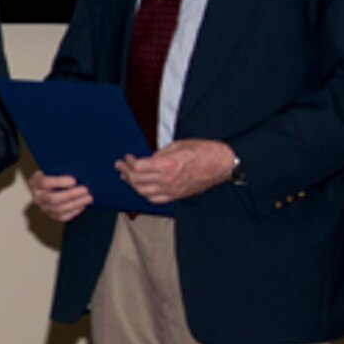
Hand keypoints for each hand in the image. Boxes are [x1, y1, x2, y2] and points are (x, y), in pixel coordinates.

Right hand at [27, 170, 92, 222]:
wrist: (51, 185)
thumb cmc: (55, 174)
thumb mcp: (53, 169)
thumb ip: (61, 169)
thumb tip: (78, 168)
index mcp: (35, 183)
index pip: (45, 183)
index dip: (59, 182)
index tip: (74, 180)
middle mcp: (37, 197)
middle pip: (52, 198)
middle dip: (71, 195)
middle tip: (85, 190)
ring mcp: (44, 208)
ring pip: (59, 209)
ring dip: (76, 203)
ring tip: (89, 198)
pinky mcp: (51, 215)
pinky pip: (62, 217)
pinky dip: (73, 212)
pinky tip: (82, 205)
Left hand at [114, 139, 235, 204]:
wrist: (223, 163)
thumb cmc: (205, 151)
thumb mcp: (179, 145)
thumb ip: (161, 153)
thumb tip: (149, 159)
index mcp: (167, 164)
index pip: (138, 167)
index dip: (129, 163)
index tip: (126, 158)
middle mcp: (167, 179)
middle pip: (137, 180)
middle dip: (125, 173)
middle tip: (121, 166)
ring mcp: (172, 190)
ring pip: (143, 192)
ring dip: (132, 184)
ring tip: (127, 177)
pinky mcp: (177, 195)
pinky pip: (155, 199)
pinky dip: (144, 194)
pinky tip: (141, 188)